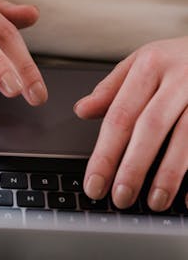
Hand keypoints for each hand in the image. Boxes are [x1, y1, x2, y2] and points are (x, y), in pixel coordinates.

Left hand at [75, 38, 187, 211]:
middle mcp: (179, 78)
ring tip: (154, 202)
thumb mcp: (144, 61)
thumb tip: (82, 110)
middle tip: (120, 198)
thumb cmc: (179, 58)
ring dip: (169, 175)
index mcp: (151, 65)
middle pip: (150, 127)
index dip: (105, 154)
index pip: (120, 115)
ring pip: (186, 138)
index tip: (94, 183)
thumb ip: (113, 88)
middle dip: (133, 167)